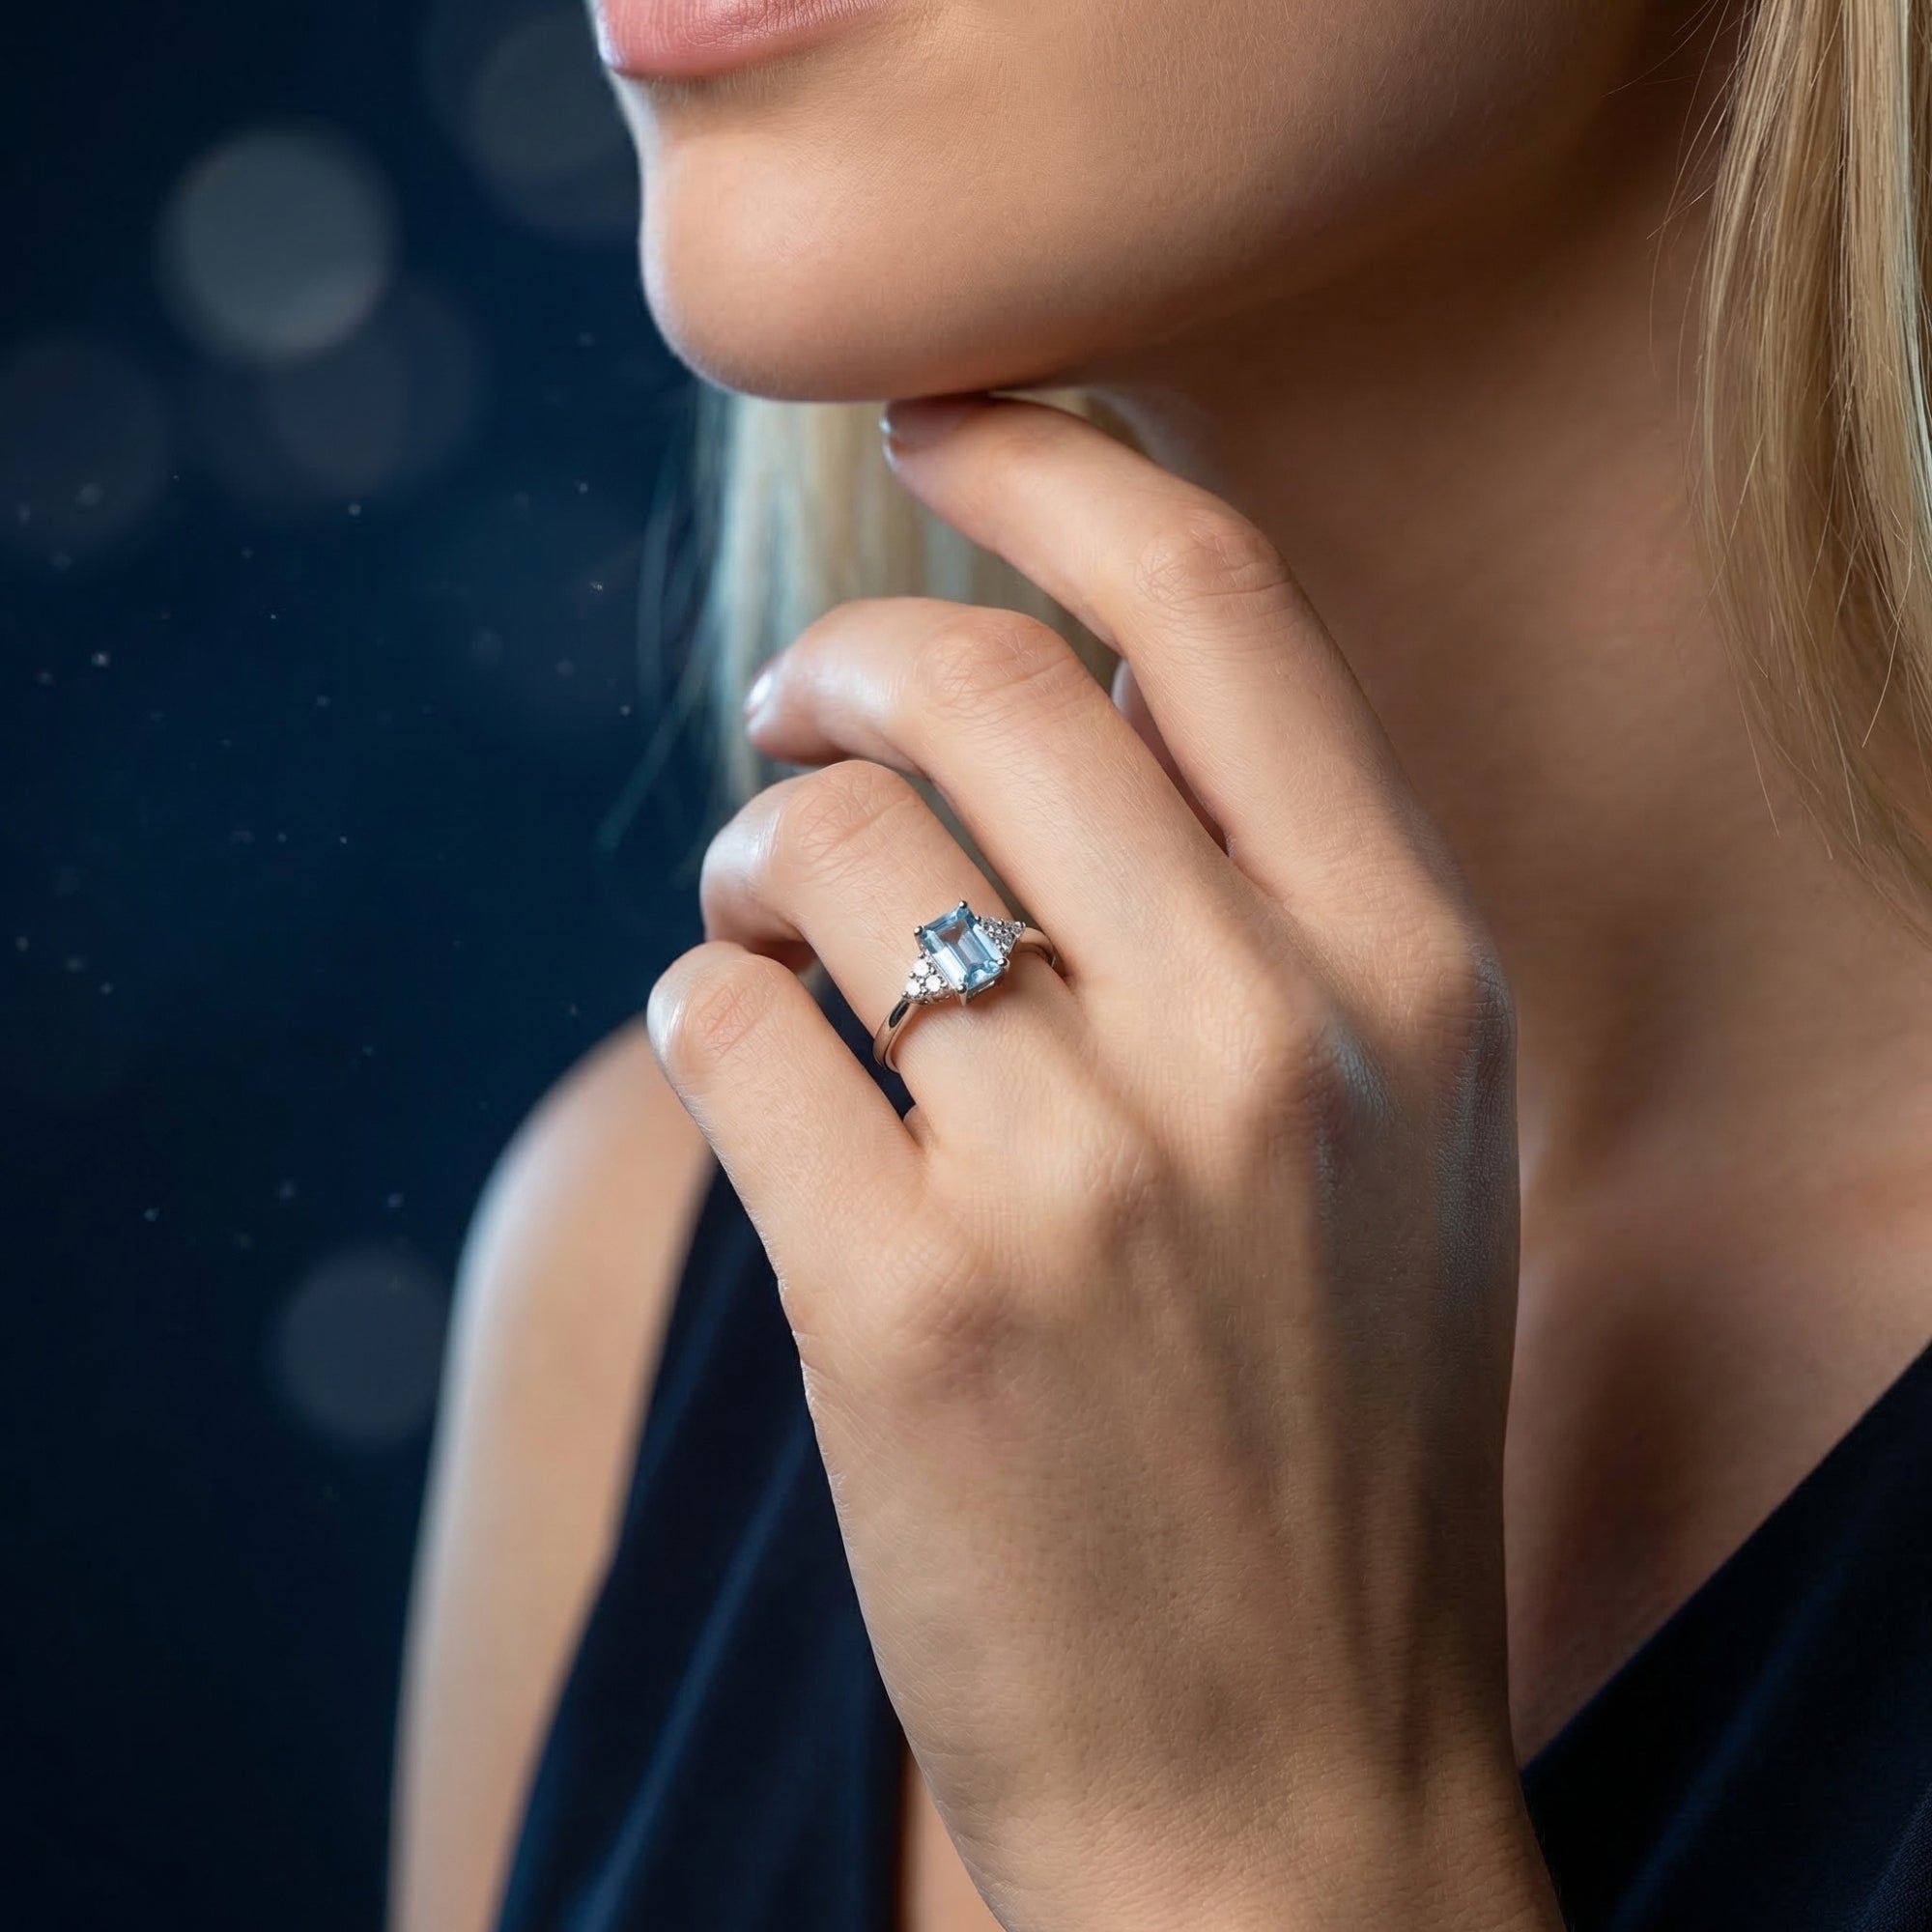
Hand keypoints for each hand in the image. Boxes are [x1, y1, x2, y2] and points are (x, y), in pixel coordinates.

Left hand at [647, 396, 1561, 1930]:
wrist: (1282, 1775)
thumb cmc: (1325, 1428)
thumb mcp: (1394, 1133)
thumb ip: (1269, 895)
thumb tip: (1055, 679)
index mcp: (1409, 970)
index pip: (1213, 595)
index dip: (1050, 463)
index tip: (938, 423)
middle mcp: (1265, 1038)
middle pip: (973, 678)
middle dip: (835, 657)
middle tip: (791, 715)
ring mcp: (1081, 1171)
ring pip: (818, 842)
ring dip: (756, 854)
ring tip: (771, 924)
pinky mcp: (902, 1301)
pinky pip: (721, 1018)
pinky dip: (710, 1009)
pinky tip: (764, 1073)